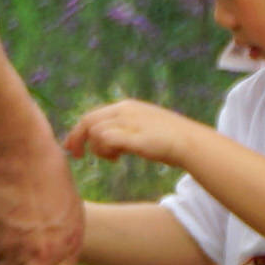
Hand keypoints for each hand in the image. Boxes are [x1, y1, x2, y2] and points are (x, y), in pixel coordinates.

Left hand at [65, 99, 201, 166]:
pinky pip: (104, 138)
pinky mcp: (132, 134)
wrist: (190, 143)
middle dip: (76, 139)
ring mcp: (128, 121)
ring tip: (113, 158)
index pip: (93, 115)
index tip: (73, 146)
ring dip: (97, 148)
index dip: (79, 131)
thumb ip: (127, 131)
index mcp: (127, 106)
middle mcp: (124, 110)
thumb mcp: (145, 129)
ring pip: (94, 130)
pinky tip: (117, 158)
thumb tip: (112, 142)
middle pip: (87, 120)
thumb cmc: (171, 141)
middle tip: (75, 155)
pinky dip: (104, 150)